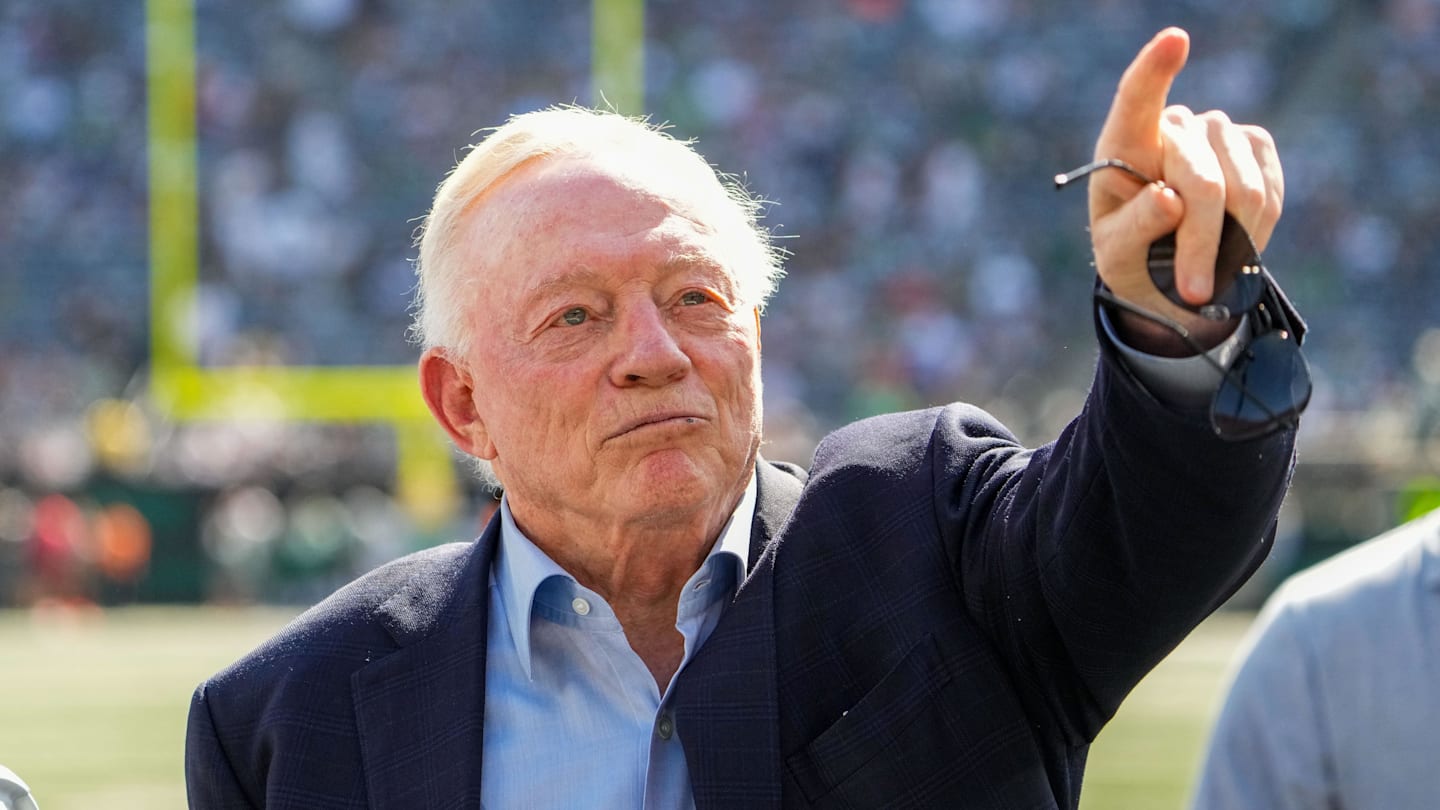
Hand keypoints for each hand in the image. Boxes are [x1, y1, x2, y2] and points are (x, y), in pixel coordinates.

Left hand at [1087, 28, 1283, 344]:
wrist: (1169, 271)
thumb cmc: (1130, 258)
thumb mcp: (1116, 255)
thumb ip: (1134, 228)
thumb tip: (1168, 200)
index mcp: (1123, 145)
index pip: (1136, 101)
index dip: (1155, 72)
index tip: (1175, 41)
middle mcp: (1173, 127)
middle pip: (1200, 182)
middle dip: (1200, 243)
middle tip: (1195, 292)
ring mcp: (1217, 132)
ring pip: (1242, 192)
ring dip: (1231, 245)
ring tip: (1207, 274)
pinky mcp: (1255, 147)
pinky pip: (1269, 195)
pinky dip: (1254, 233)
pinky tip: (1231, 244)